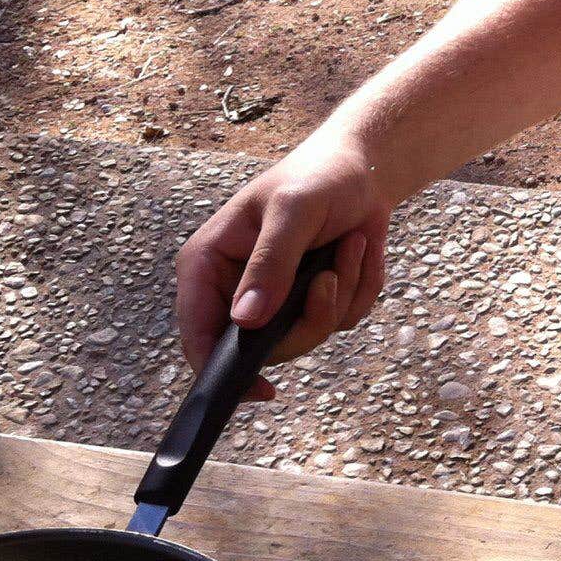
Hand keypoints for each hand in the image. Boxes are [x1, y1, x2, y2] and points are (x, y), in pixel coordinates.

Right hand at [174, 138, 391, 399]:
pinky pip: (342, 320)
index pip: (197, 333)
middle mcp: (237, 289)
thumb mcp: (292, 212)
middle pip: (263, 348)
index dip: (218, 370)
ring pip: (309, 336)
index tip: (260, 389)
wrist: (363, 171)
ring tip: (345, 248)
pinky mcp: (314, 301)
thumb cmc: (316, 178)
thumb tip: (245, 321)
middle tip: (329, 277)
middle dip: (310, 317)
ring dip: (341, 293)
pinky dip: (359, 288)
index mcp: (209, 265)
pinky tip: (355, 252)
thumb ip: (271, 265)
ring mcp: (278, 299)